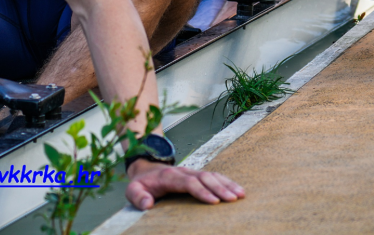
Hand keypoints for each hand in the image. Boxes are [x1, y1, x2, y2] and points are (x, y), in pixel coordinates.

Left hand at [125, 160, 244, 209]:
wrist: (145, 168)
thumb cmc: (141, 183)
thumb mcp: (132, 190)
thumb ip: (137, 197)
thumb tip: (147, 205)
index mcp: (169, 177)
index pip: (188, 183)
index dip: (201, 191)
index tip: (214, 202)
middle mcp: (183, 172)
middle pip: (204, 177)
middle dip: (219, 188)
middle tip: (233, 200)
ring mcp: (192, 171)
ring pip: (212, 175)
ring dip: (227, 184)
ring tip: (241, 195)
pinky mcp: (197, 174)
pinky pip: (214, 176)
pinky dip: (227, 181)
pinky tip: (238, 189)